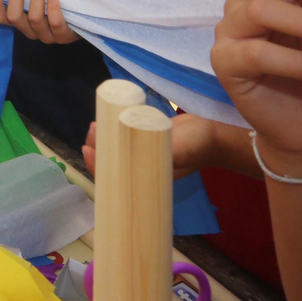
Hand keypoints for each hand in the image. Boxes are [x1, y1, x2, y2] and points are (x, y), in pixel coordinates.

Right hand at [0, 0, 77, 43]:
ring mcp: (46, 35)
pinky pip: (54, 24)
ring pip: (34, 20)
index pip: (2, 18)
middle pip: (15, 18)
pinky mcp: (62, 36)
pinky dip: (52, 9)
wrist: (81, 9)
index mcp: (21, 20)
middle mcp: (30, 30)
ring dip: (36, 0)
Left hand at [82, 113, 222, 179]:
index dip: (97, 167)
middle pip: (109, 164)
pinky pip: (123, 139)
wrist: (213, 135)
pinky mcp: (143, 141)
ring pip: (113, 151)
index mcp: (144, 179)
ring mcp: (141, 155)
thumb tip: (143, 151)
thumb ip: (168, 152)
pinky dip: (112, 132)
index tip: (88, 151)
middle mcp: (139, 169)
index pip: (114, 179)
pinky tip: (105, 122)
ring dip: (101, 140)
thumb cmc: (197, 147)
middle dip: (96, 151)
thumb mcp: (181, 150)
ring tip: (95, 126)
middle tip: (92, 133)